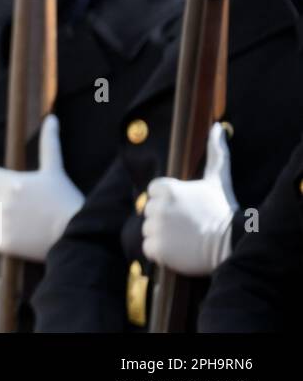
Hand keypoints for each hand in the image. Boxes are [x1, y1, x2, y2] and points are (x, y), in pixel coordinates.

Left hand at [0, 114, 84, 261]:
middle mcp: (6, 203)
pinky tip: (17, 236)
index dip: (1, 183)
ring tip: (21, 222)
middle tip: (22, 208)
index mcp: (14, 183)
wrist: (75, 237)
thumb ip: (50, 143)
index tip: (17, 191)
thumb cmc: (66, 201)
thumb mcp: (56, 171)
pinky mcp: (3, 244)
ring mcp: (3, 224)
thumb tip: (52, 118)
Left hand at [142, 123, 237, 275]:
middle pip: (151, 212)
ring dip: (163, 236)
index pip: (154, 192)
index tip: (187, 208)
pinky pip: (149, 249)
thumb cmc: (223, 210)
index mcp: (167, 188)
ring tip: (186, 238)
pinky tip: (180, 250)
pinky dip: (160, 253)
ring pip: (149, 231)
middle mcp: (158, 207)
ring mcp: (156, 229)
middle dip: (166, 219)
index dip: (169, 201)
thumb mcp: (218, 180)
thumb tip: (217, 127)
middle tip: (189, 225)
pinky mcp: (157, 249)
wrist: (232, 245)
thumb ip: (215, 153)